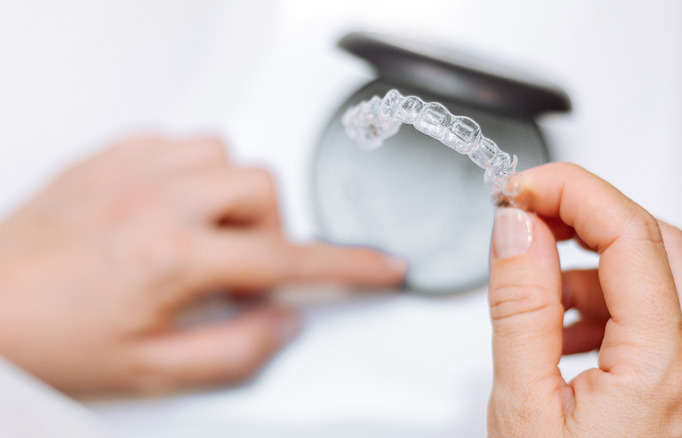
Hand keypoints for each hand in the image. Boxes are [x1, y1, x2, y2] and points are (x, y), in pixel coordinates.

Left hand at [0, 136, 405, 394]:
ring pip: (224, 153)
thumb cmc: (48, 339)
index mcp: (170, 257)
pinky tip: (175, 205)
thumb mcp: (150, 372)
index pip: (285, 260)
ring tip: (207, 236)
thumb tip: (285, 323)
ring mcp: (127, 170)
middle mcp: (153, 200)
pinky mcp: (106, 156)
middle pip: (261, 188)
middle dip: (269, 234)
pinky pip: (177, 140)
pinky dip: (193, 170)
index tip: (381, 267)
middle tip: (240, 272)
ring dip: (232, 197)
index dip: (346, 266)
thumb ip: (234, 350)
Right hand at [488, 163, 681, 436]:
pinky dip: (602, 306)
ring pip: (656, 281)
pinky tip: (558, 332)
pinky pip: (653, 322)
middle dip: (586, 216)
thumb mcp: (522, 407)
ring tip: (534, 290)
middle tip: (528, 214)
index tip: (522, 189)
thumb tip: (517, 229)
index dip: (572, 192)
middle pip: (657, 244)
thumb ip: (520, 310)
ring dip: (591, 266)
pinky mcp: (681, 396)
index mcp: (661, 372)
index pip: (631, 235)